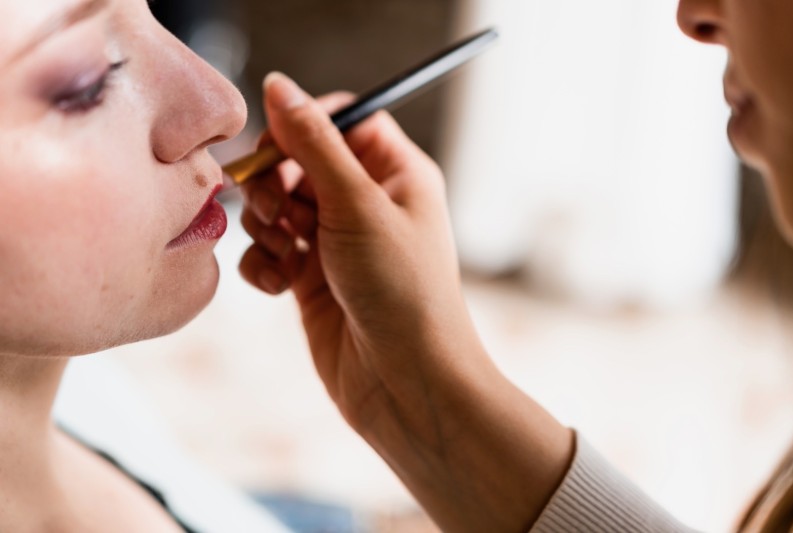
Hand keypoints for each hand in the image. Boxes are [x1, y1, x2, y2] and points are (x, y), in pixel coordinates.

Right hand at [239, 73, 479, 432]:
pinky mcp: (311, 281)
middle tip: (275, 209)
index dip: (302, 126)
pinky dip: (264, 264)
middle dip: (275, 181)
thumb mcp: (357, 206)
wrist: (405, 383)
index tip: (276, 147)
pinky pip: (270, 253)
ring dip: (265, 225)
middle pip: (299, 161)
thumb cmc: (401, 291)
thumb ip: (314, 143)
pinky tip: (280, 286)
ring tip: (284, 251)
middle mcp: (367, 203)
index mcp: (395, 173)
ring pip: (277, 207)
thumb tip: (279, 86)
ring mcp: (337, 243)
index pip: (340, 120)